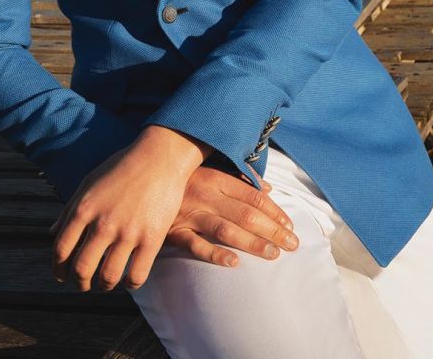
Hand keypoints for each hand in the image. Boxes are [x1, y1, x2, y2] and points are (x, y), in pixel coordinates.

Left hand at [48, 132, 196, 292]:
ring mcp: (128, 232)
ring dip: (103, 286)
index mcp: (84, 209)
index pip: (61, 250)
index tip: (62, 276)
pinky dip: (129, 284)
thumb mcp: (89, 181)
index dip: (58, 269)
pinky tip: (128, 278)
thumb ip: (70, 208)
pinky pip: (136, 276)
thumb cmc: (122, 166)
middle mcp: (103, 223)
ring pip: (107, 278)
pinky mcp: (152, 239)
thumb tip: (52, 232)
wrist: (159, 156)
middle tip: (83, 284)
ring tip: (105, 283)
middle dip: (79, 283)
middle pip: (81, 269)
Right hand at [162, 164, 299, 264]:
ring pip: (226, 229)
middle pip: (246, 213)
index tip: (290, 225)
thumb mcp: (208, 170)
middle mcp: (205, 194)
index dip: (274, 211)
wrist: (139, 183)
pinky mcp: (173, 230)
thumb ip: (238, 177)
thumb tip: (267, 187)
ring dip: (252, 242)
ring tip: (273, 254)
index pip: (252, 196)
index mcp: (216, 178)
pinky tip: (233, 262)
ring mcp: (189, 213)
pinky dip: (214, 253)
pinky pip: (195, 244)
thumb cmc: (180, 178)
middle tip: (293, 245)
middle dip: (272, 230)